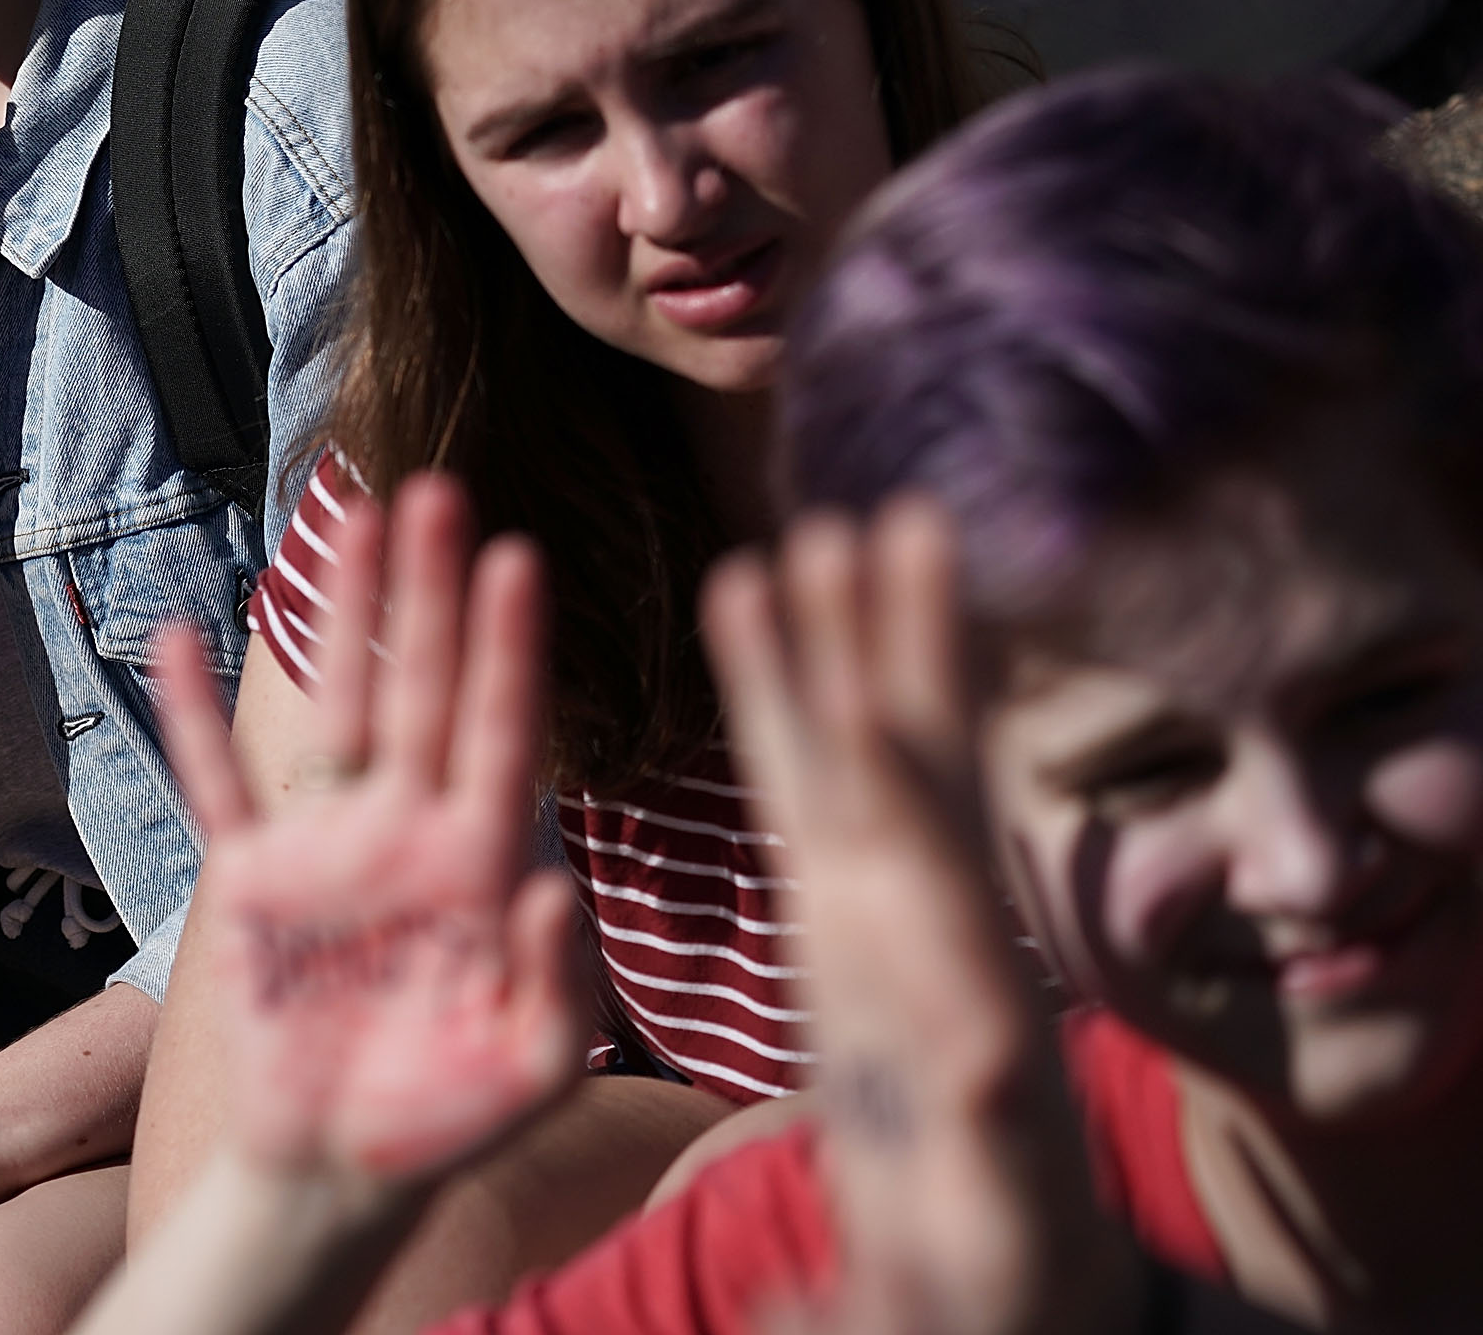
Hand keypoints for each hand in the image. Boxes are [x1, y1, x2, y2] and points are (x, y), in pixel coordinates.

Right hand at [154, 474, 582, 1189]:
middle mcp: (407, 831)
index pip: (501, 730)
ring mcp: (326, 848)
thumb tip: (556, 882)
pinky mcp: (253, 881)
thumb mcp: (532, 1066)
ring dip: (336, 616)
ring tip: (346, 518)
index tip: (517, 558)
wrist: (345, 1174)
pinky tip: (177, 643)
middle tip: (438, 490)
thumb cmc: (453, 1121)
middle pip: (420, 686)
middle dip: (429, 592)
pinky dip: (192, 719)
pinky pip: (216, 784)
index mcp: (482, 863)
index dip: (506, 647)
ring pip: (329, 707)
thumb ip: (557, 981)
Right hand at [703, 503, 1143, 1334]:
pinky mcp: (851, 908)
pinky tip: (755, 589)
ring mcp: (899, 922)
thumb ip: (878, 1294)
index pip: (939, 924)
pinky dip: (786, 689)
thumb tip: (813, 1314)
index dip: (908, 824)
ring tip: (827, 523)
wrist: (1024, 1283)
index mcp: (965, 1056)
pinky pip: (816, 783)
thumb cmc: (982, 1301)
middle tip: (880, 534)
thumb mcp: (934, 1307)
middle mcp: (944, 960)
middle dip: (897, 673)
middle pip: (921, 797)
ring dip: (851, 644)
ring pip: (876, 765)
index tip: (868, 727)